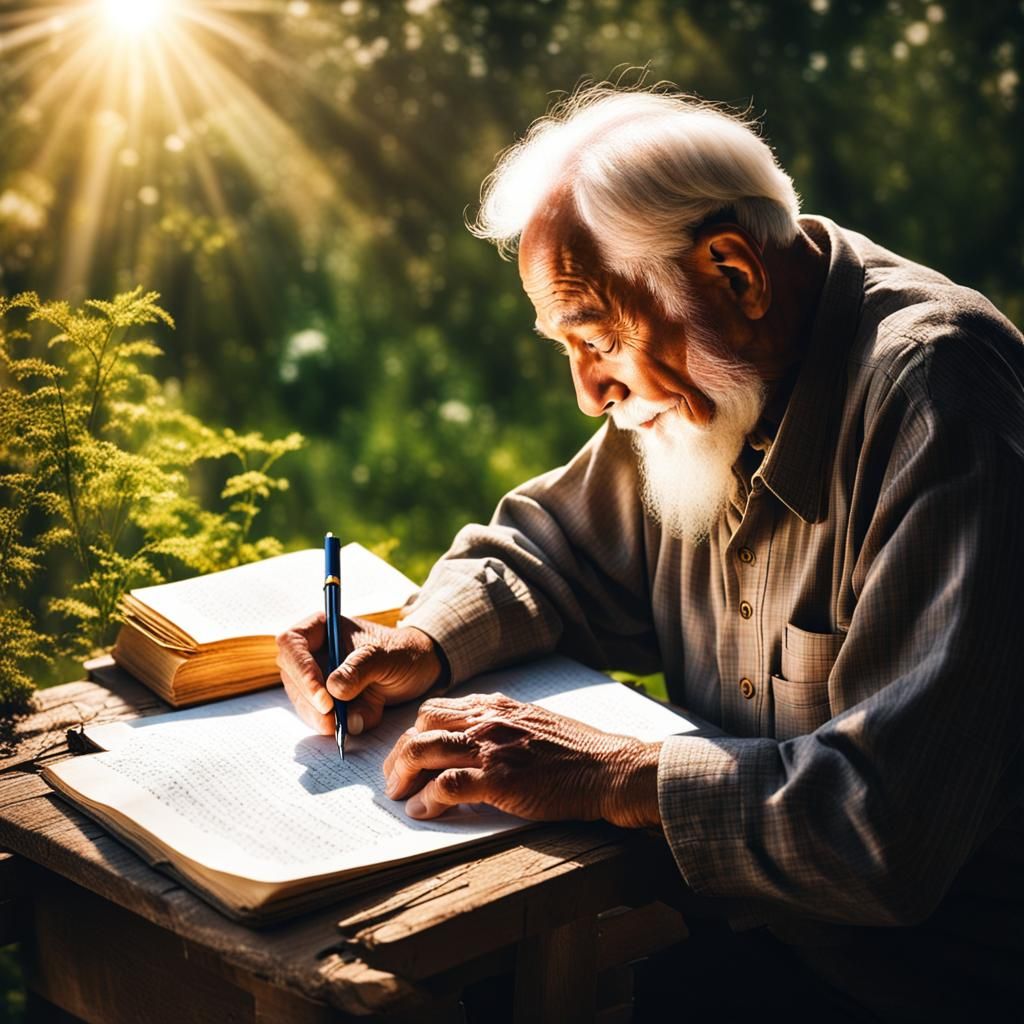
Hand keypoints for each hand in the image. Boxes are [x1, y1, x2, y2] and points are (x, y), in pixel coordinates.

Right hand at [276, 614, 442, 736]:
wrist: (417, 669)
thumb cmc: (401, 652)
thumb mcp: (385, 656)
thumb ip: (360, 669)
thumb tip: (333, 689)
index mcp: (322, 629)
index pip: (292, 644)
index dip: (301, 670)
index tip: (324, 697)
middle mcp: (313, 653)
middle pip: (292, 677)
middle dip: (311, 702)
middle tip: (334, 720)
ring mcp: (317, 678)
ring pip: (304, 703)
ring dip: (325, 718)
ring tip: (358, 717)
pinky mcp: (326, 702)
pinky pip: (320, 718)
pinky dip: (338, 725)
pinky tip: (362, 718)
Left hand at [381, 692, 661, 828]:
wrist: (609, 769)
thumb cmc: (578, 752)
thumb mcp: (534, 724)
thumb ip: (502, 727)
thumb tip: (474, 742)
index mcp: (496, 707)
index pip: (436, 710)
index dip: (415, 734)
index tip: (409, 756)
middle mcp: (488, 720)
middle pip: (421, 728)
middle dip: (400, 755)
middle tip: (395, 780)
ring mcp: (492, 748)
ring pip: (424, 750)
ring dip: (403, 776)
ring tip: (400, 797)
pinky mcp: (499, 779)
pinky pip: (446, 785)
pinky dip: (427, 800)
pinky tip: (424, 811)